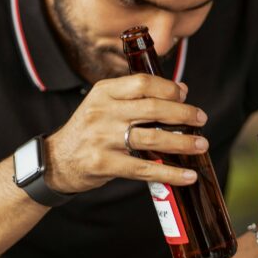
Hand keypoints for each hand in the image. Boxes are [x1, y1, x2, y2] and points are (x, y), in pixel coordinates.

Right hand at [44, 74, 209, 192]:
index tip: (185, 96)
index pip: (142, 82)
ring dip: (182, 142)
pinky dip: (169, 172)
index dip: (168, 88)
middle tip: (201, 119)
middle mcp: (102, 112)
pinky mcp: (104, 163)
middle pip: (152, 108)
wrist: (56, 161)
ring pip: (152, 137)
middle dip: (183, 114)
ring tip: (201, 145)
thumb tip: (181, 90)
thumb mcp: (105, 104)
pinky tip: (187, 175)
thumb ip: (137, 97)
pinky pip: (144, 168)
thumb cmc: (89, 131)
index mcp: (104, 92)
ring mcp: (102, 138)